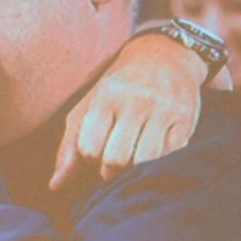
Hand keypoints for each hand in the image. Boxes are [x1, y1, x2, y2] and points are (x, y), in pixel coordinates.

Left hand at [49, 31, 227, 187]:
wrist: (166, 54)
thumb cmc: (119, 88)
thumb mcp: (89, 107)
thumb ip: (70, 147)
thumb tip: (55, 186)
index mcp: (106, 97)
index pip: (89, 148)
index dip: (89, 160)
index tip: (95, 156)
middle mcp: (136, 101)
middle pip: (116, 158)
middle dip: (111, 172)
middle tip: (114, 165)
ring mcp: (163, 109)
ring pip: (145, 160)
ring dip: (135, 171)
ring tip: (132, 162)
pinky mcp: (186, 119)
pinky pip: (170, 155)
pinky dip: (159, 163)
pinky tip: (153, 155)